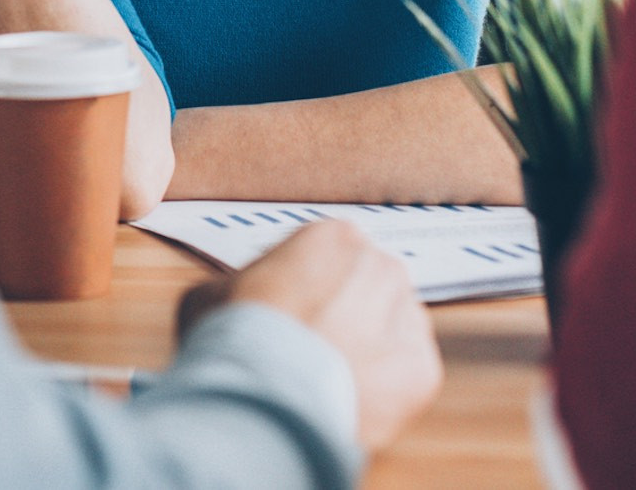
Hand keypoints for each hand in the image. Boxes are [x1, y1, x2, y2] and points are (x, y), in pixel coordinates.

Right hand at [204, 221, 440, 450]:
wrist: (263, 397)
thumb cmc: (235, 340)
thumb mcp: (214, 293)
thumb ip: (244, 287)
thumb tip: (242, 303)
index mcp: (333, 238)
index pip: (330, 258)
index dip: (308, 289)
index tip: (295, 314)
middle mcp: (379, 266)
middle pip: (368, 289)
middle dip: (347, 316)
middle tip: (312, 350)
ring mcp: (406, 316)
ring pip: (392, 330)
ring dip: (369, 350)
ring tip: (329, 379)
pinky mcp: (421, 369)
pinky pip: (407, 374)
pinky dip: (384, 389)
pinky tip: (348, 398)